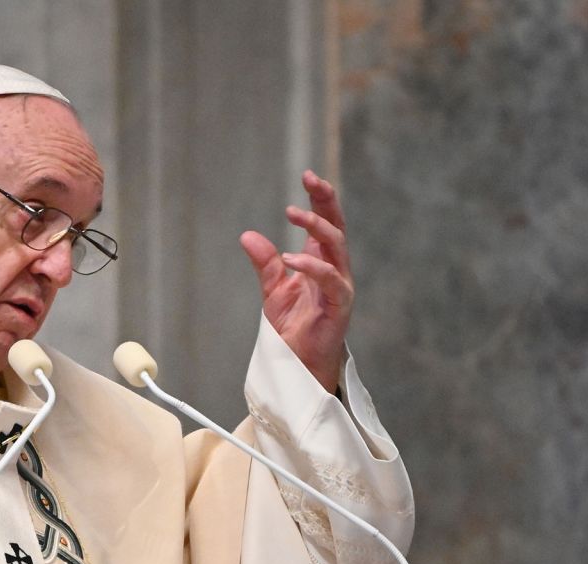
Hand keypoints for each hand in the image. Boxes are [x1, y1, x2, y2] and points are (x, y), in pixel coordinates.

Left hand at [239, 170, 353, 392]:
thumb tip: (248, 235)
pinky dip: (311, 266)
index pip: (326, 222)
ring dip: (316, 227)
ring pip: (337, 247)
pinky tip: (289, 258)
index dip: (320, 198)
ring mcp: (339, 286)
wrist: (298, 363)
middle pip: (337, 226)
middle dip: (326, 201)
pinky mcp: (340, 305)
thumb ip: (265, 264)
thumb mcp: (273, 291)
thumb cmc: (292, 328)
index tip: (308, 175)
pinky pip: (331, 279)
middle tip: (309, 180)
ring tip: (292, 213)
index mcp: (320, 262)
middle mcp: (334, 269)